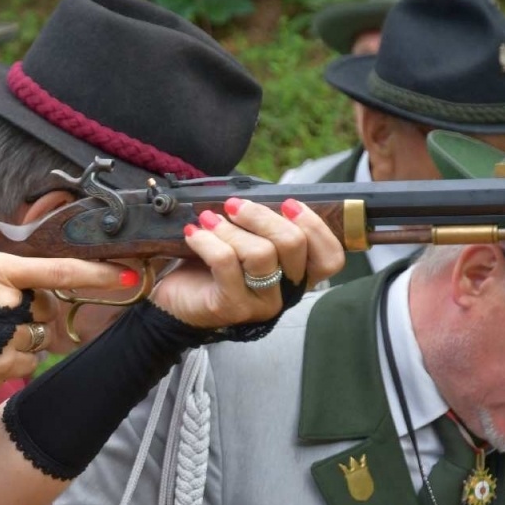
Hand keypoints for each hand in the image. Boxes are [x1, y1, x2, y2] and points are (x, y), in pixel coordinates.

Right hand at [0, 248, 124, 391]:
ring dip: (18, 338)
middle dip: (29, 312)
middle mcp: (6, 302)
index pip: (57, 270)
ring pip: (37, 336)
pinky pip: (27, 363)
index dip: (96, 274)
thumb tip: (32, 278)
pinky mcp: (4, 367)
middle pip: (45, 307)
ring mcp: (6, 338)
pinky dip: (11, 360)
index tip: (128, 275)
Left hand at [151, 198, 344, 329]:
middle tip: (235, 206)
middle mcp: (286, 293)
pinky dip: (208, 240)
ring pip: (261, 253)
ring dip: (231, 228)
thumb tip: (259, 198)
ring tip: (208, 220)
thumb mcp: (245, 242)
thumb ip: (263, 227)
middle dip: (262, 216)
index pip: (330, 258)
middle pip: (294, 245)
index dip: (314, 225)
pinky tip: (194, 234)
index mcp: (298, 276)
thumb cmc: (212, 267)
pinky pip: (226, 262)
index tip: (287, 204)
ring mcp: (261, 304)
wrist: (175, 301)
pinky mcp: (232, 307)